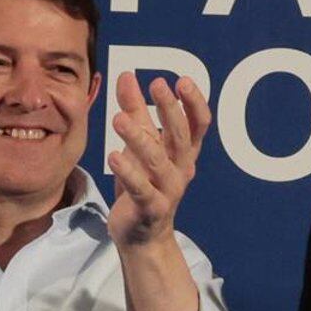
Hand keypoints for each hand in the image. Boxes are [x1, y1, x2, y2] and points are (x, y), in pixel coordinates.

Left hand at [108, 72, 207, 248]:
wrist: (141, 235)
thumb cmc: (143, 184)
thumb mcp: (139, 144)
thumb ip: (135, 111)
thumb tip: (127, 75)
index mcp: (183, 153)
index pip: (197, 125)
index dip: (193, 103)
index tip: (182, 80)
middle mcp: (181, 170)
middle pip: (180, 136)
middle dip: (171, 109)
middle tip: (158, 84)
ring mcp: (168, 191)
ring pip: (157, 161)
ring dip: (139, 138)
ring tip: (118, 119)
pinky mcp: (150, 209)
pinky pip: (140, 189)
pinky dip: (128, 173)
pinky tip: (113, 156)